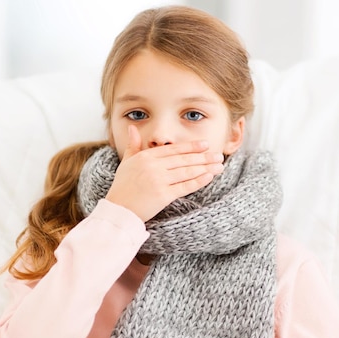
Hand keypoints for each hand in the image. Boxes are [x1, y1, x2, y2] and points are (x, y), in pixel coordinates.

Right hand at [105, 125, 223, 221]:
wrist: (119, 210)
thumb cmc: (122, 187)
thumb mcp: (126, 163)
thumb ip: (133, 145)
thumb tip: (133, 127)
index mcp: (146, 157)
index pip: (173, 150)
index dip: (191, 147)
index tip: (205, 145)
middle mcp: (153, 166)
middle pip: (183, 160)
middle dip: (203, 157)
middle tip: (218, 155)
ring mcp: (159, 180)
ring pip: (187, 172)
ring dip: (205, 168)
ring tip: (219, 165)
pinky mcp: (163, 195)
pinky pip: (185, 186)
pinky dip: (198, 181)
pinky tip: (209, 176)